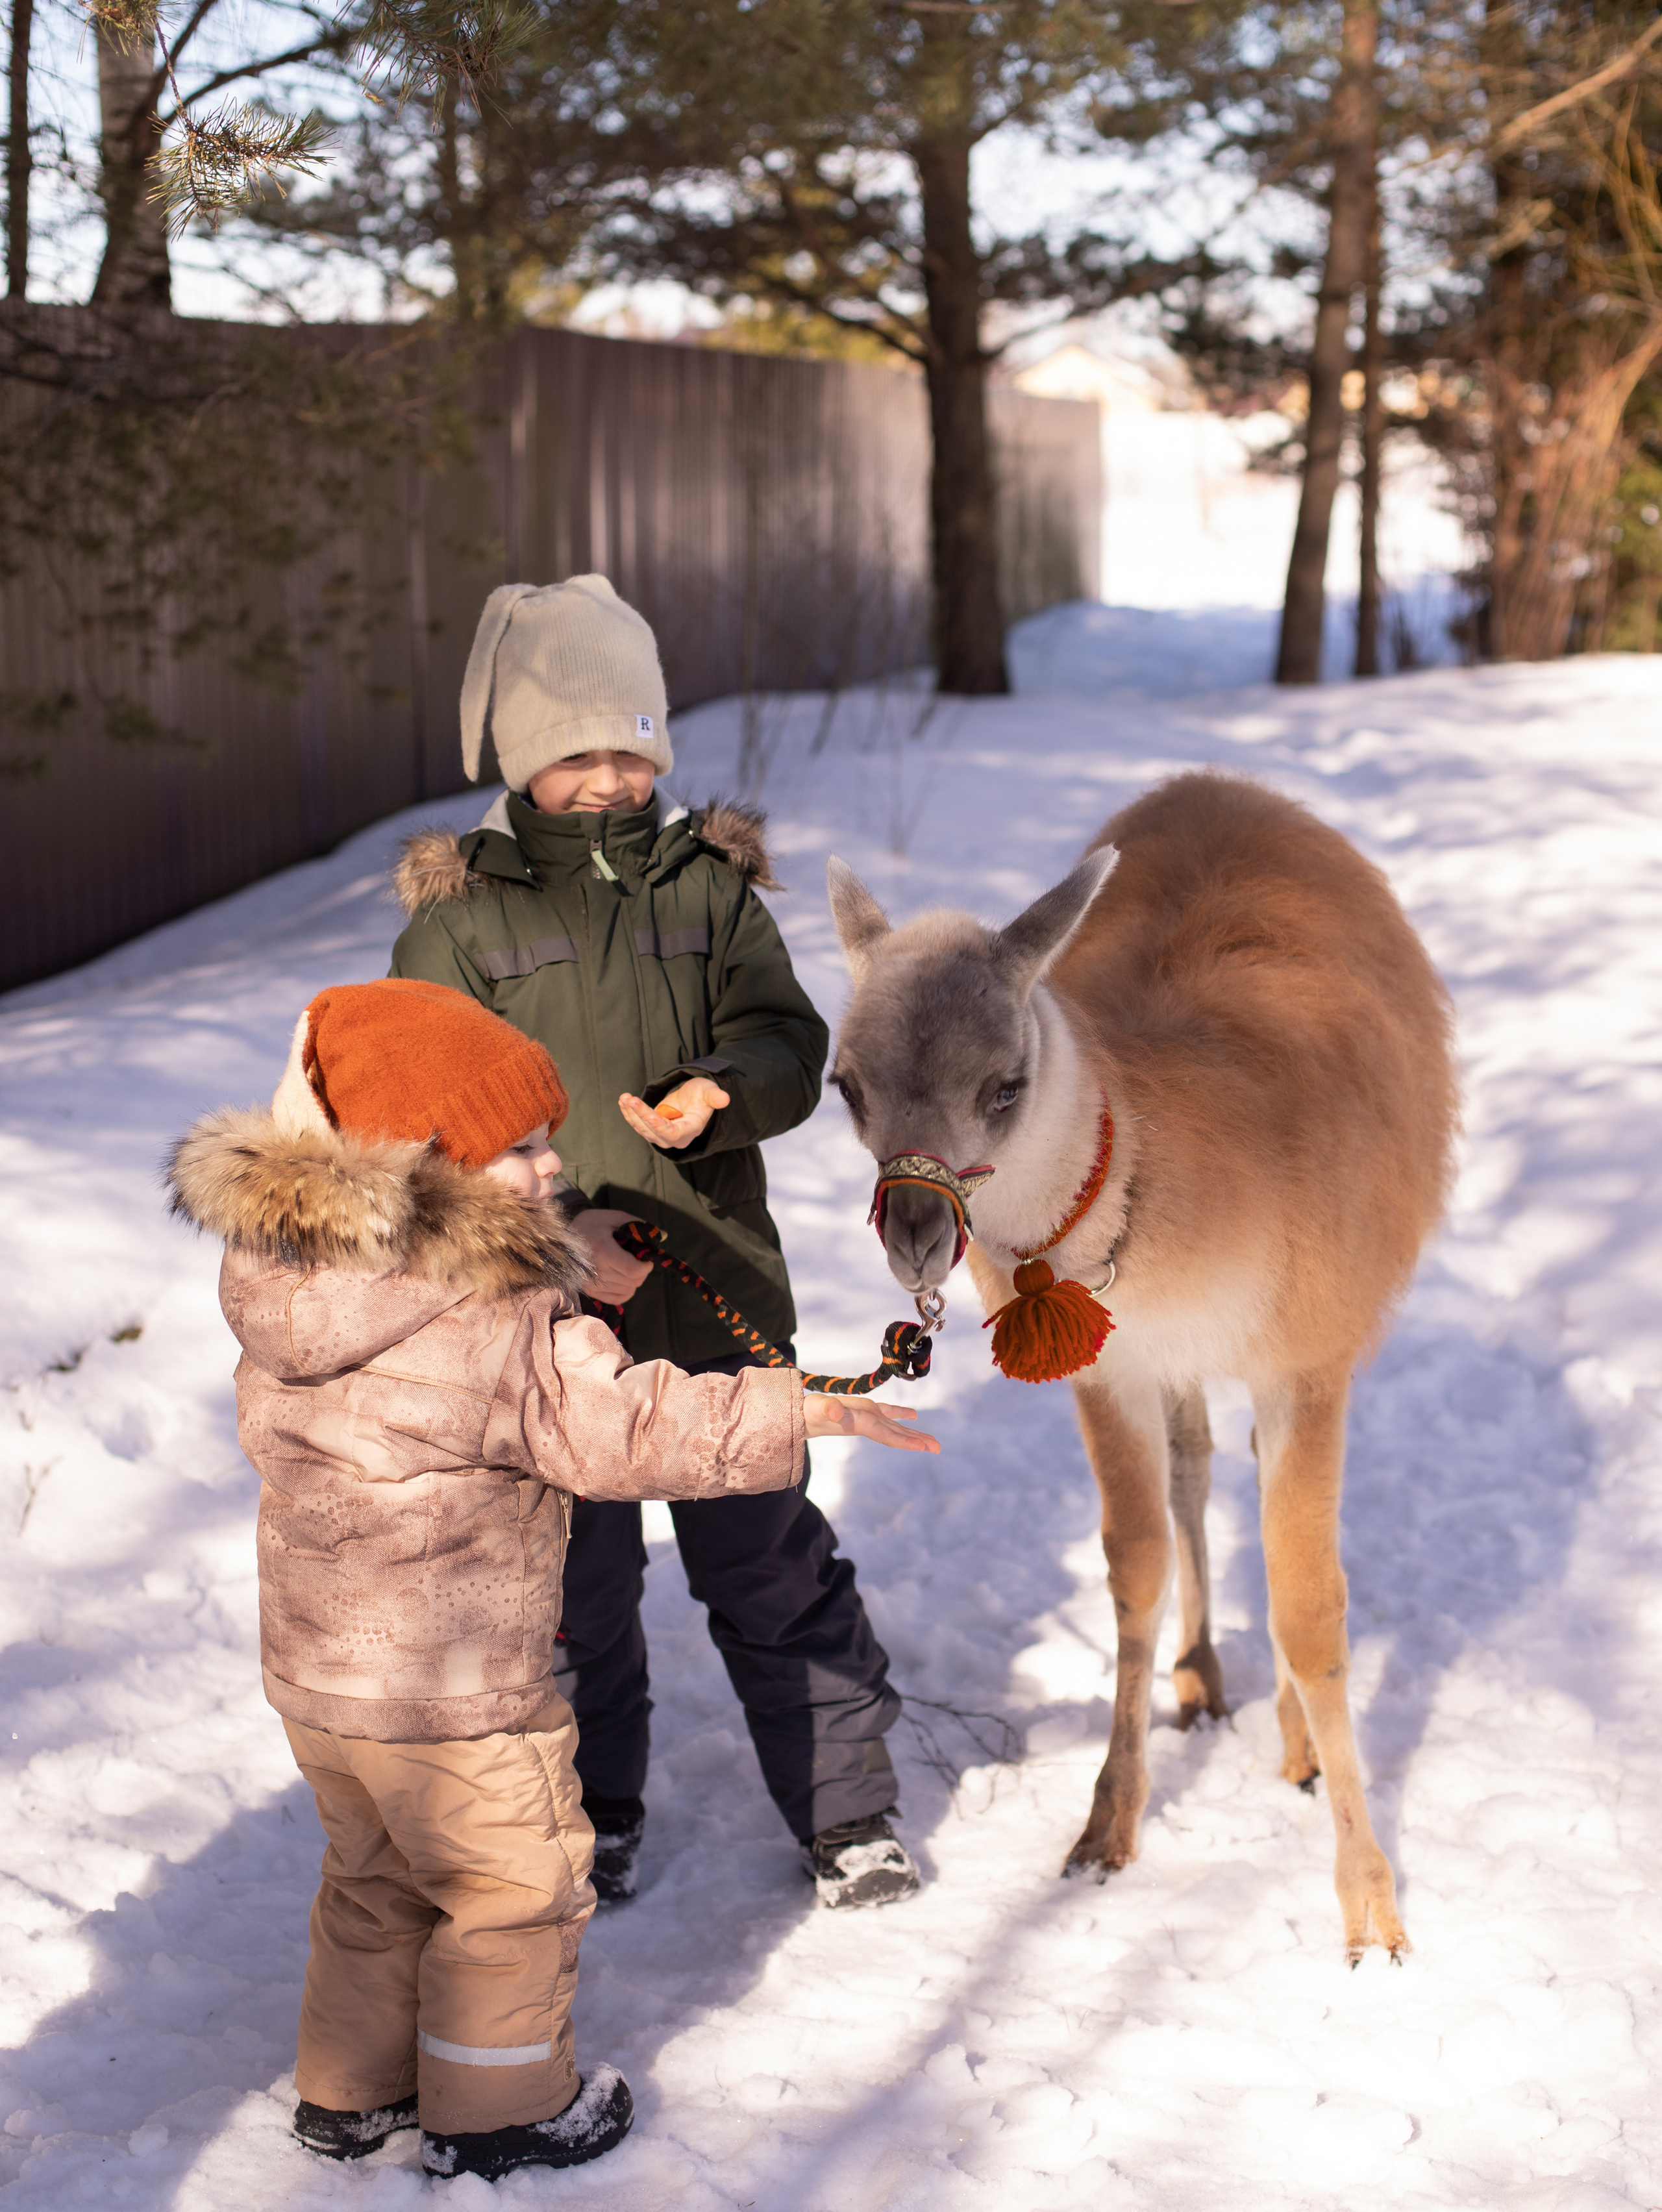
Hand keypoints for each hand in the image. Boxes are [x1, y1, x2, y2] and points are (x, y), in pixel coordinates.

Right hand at [566, 1209, 653, 1303]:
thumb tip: (662, 1235)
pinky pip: (618, 1298)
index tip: (647, 1258)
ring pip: (628, 1290)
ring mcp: (592, 1284)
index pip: (634, 1271)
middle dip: (642, 1270)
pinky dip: (626, 1290)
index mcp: (604, 1252)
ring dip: (634, 1279)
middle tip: (636, 1258)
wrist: (560, 1237)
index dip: (646, 1266)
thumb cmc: (590, 1224)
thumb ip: (638, 1225)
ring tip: (626, 1265)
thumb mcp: (613, 1217)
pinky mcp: (590, 1291)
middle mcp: (597, 1271)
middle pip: (634, 1282)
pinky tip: (622, 1278)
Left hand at [618, 1075, 730, 1150]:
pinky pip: (638, 1123)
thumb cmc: (703, 1095)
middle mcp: (675, 1137)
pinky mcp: (651, 1128)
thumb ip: (715, 1096)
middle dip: (640, 1115)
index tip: (648, 1116)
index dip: (660, 1127)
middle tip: (630, 1098)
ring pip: (642, 1128)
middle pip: (654, 1131)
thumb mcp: (709, 1092)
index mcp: (690, 1130)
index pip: (673, 1134)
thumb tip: (725, 1099)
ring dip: (631, 1114)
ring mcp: (661, 1135)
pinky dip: (629, 1113)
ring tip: (624, 1097)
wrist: (693, 1100)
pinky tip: (623, 1101)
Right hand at [802, 1395, 939, 1454]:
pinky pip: (887, 1411)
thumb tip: (835, 1410)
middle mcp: (868, 1425)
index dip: (906, 1441)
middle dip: (917, 1441)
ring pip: (896, 1427)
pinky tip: (914, 1415)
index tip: (924, 1447)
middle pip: (897, 1436)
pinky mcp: (864, 1409)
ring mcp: (868, 1418)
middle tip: (938, 1448)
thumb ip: (827, 1408)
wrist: (801, 1416)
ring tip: (933, 1442)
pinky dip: (901, 1413)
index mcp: (861, 1425)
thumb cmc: (808, 1412)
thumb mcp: (817, 1407)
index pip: (888, 1436)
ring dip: (914, 1433)